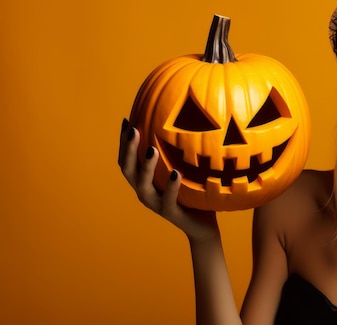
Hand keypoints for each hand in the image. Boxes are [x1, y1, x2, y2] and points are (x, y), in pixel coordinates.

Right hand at [118, 118, 218, 241]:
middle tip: (133, 129)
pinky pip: (168, 200)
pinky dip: (171, 186)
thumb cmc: (192, 193)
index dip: (124, 142)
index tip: (126, 121)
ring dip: (146, 167)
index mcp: (145, 180)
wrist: (202, 226)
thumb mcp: (183, 169)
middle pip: (128, 170)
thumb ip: (176, 152)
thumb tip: (180, 121)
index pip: (127, 160)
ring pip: (143, 186)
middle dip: (128, 149)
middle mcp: (145, 192)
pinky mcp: (171, 214)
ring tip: (152, 150)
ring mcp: (156, 204)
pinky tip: (176, 173)